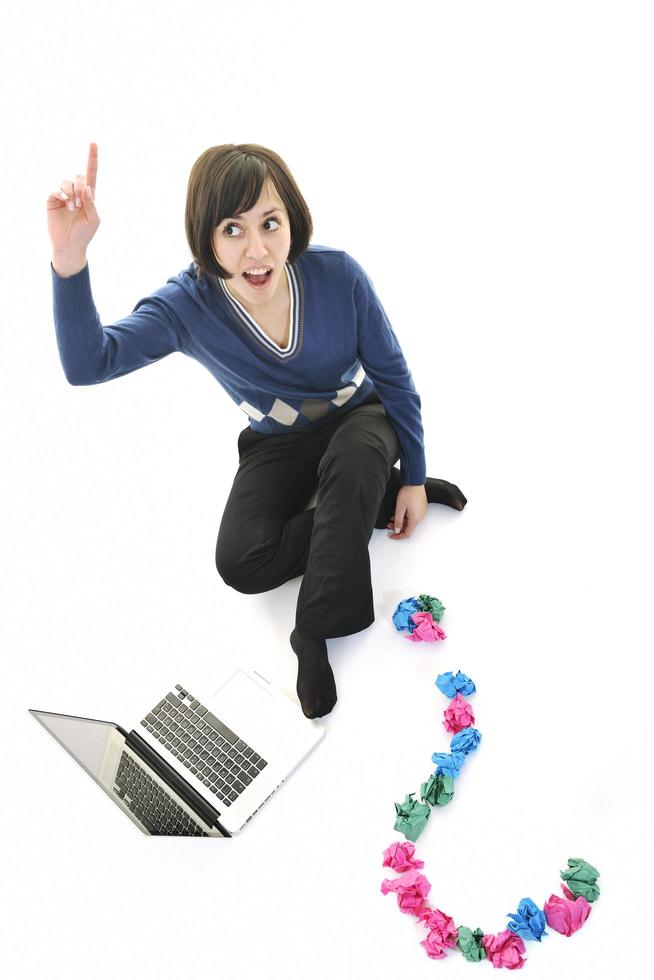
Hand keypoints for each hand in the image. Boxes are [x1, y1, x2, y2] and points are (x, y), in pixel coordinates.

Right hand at [47, 142, 99, 258]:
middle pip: (79, 177)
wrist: (69, 245)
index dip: (92, 158)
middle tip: (79, 204)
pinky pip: (56, 190)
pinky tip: (65, 202)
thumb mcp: (94, 219)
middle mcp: (76, 193)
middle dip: (80, 187)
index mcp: (89, 196)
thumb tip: (86, 186)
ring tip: (72, 207)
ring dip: (71, 193)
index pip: (91, 174)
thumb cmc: (84, 233)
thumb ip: (91, 203)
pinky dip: (61, 193)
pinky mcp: (53, 200)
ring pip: (67, 182)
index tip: (93, 143)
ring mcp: (64, 195)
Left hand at [387, 484, 427, 539]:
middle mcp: (420, 517)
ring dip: (400, 521)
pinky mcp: (421, 507)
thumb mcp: (399, 508)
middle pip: (408, 528)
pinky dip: (405, 516)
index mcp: (415, 519)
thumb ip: (398, 521)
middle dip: (398, 527)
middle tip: (389, 524)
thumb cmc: (408, 493)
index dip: (398, 536)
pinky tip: (398, 512)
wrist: (415, 482)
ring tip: (392, 517)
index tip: (391, 535)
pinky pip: (412, 516)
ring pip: (410, 521)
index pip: (407, 534)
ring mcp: (421, 512)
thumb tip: (397, 530)